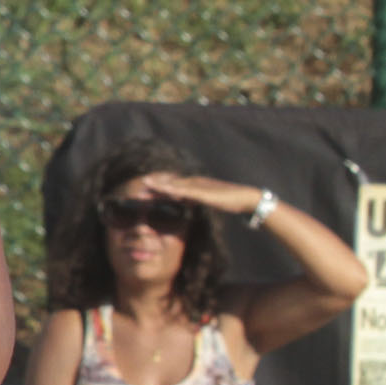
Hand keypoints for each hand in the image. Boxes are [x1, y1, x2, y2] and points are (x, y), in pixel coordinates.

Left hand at [139, 172, 266, 217]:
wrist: (246, 199)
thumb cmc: (227, 200)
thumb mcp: (204, 201)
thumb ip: (192, 200)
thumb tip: (180, 202)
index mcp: (194, 186)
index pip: (172, 185)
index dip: (158, 186)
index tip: (143, 187)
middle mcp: (195, 183)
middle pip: (170, 182)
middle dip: (155, 183)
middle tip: (138, 183)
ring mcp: (199, 187)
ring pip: (175, 184)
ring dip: (160, 184)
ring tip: (146, 183)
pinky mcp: (205, 193)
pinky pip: (187, 191)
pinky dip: (175, 190)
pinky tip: (166, 190)